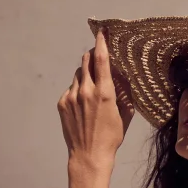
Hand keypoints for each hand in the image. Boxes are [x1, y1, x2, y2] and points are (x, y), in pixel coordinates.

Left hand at [58, 31, 130, 166]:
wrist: (88, 155)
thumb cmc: (111, 137)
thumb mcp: (124, 115)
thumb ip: (123, 94)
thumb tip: (122, 79)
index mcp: (104, 92)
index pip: (101, 59)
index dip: (101, 42)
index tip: (101, 32)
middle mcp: (86, 90)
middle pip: (86, 61)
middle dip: (92, 55)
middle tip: (98, 57)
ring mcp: (71, 96)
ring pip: (78, 74)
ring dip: (86, 75)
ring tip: (92, 89)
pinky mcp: (62, 103)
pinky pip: (71, 88)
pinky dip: (78, 89)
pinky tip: (83, 104)